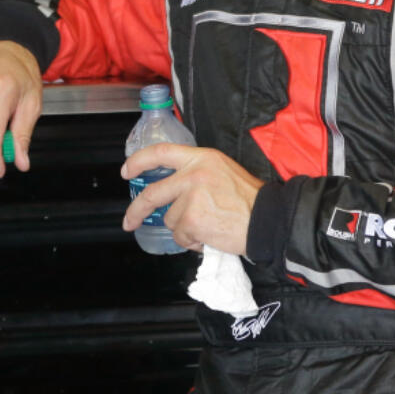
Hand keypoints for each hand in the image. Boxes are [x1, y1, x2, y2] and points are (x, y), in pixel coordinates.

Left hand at [121, 144, 264, 255]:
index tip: (127, 171)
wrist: (267, 219)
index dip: (139, 161)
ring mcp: (191, 197)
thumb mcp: (223, 171)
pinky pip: (180, 236)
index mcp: (201, 158)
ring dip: (184, 229)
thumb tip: (172, 190)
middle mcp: (193, 174)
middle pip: (153, 193)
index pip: (161, 152)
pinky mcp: (192, 220)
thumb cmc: (249, 199)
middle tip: (129, 221)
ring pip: (170, 220)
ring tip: (208, 225)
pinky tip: (210, 235)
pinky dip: (192, 241)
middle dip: (136, 210)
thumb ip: (197, 174)